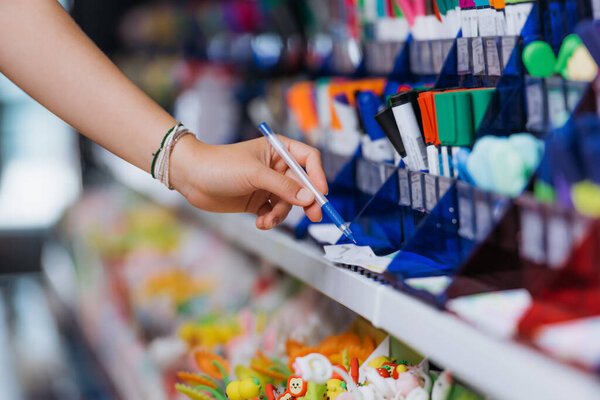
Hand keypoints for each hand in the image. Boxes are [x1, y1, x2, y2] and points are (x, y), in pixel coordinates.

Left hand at [171, 135, 327, 229]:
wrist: (191, 177)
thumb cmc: (220, 165)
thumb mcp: (255, 174)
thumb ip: (283, 187)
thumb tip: (309, 198)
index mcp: (278, 150)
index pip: (308, 159)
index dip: (317, 175)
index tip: (321, 193)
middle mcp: (275, 167)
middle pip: (302, 185)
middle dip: (306, 201)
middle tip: (314, 215)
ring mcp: (266, 185)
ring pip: (288, 202)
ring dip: (281, 214)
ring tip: (267, 220)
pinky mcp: (257, 201)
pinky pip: (273, 212)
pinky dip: (270, 219)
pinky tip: (260, 222)